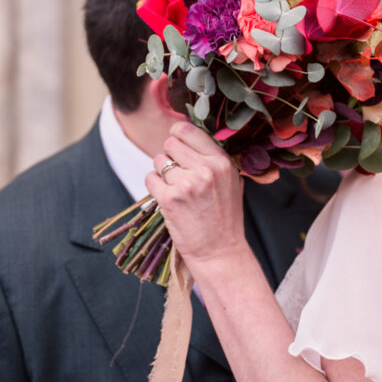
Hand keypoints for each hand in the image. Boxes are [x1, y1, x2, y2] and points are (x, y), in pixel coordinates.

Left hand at [146, 121, 246, 266]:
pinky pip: (150, 179)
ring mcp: (186, 184)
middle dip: (170, 155)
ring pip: (159, 161)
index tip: (177, 143)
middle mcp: (205, 169)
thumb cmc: (225, 217)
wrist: (220, 251)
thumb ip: (214, 158)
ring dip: (162, 172)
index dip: (178, 134)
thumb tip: (191, 136)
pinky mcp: (169, 199)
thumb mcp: (231, 181)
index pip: (188, 130)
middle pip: (170, 143)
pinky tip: (167, 197)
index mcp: (221, 162)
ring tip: (175, 188)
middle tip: (177, 172)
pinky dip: (154, 186)